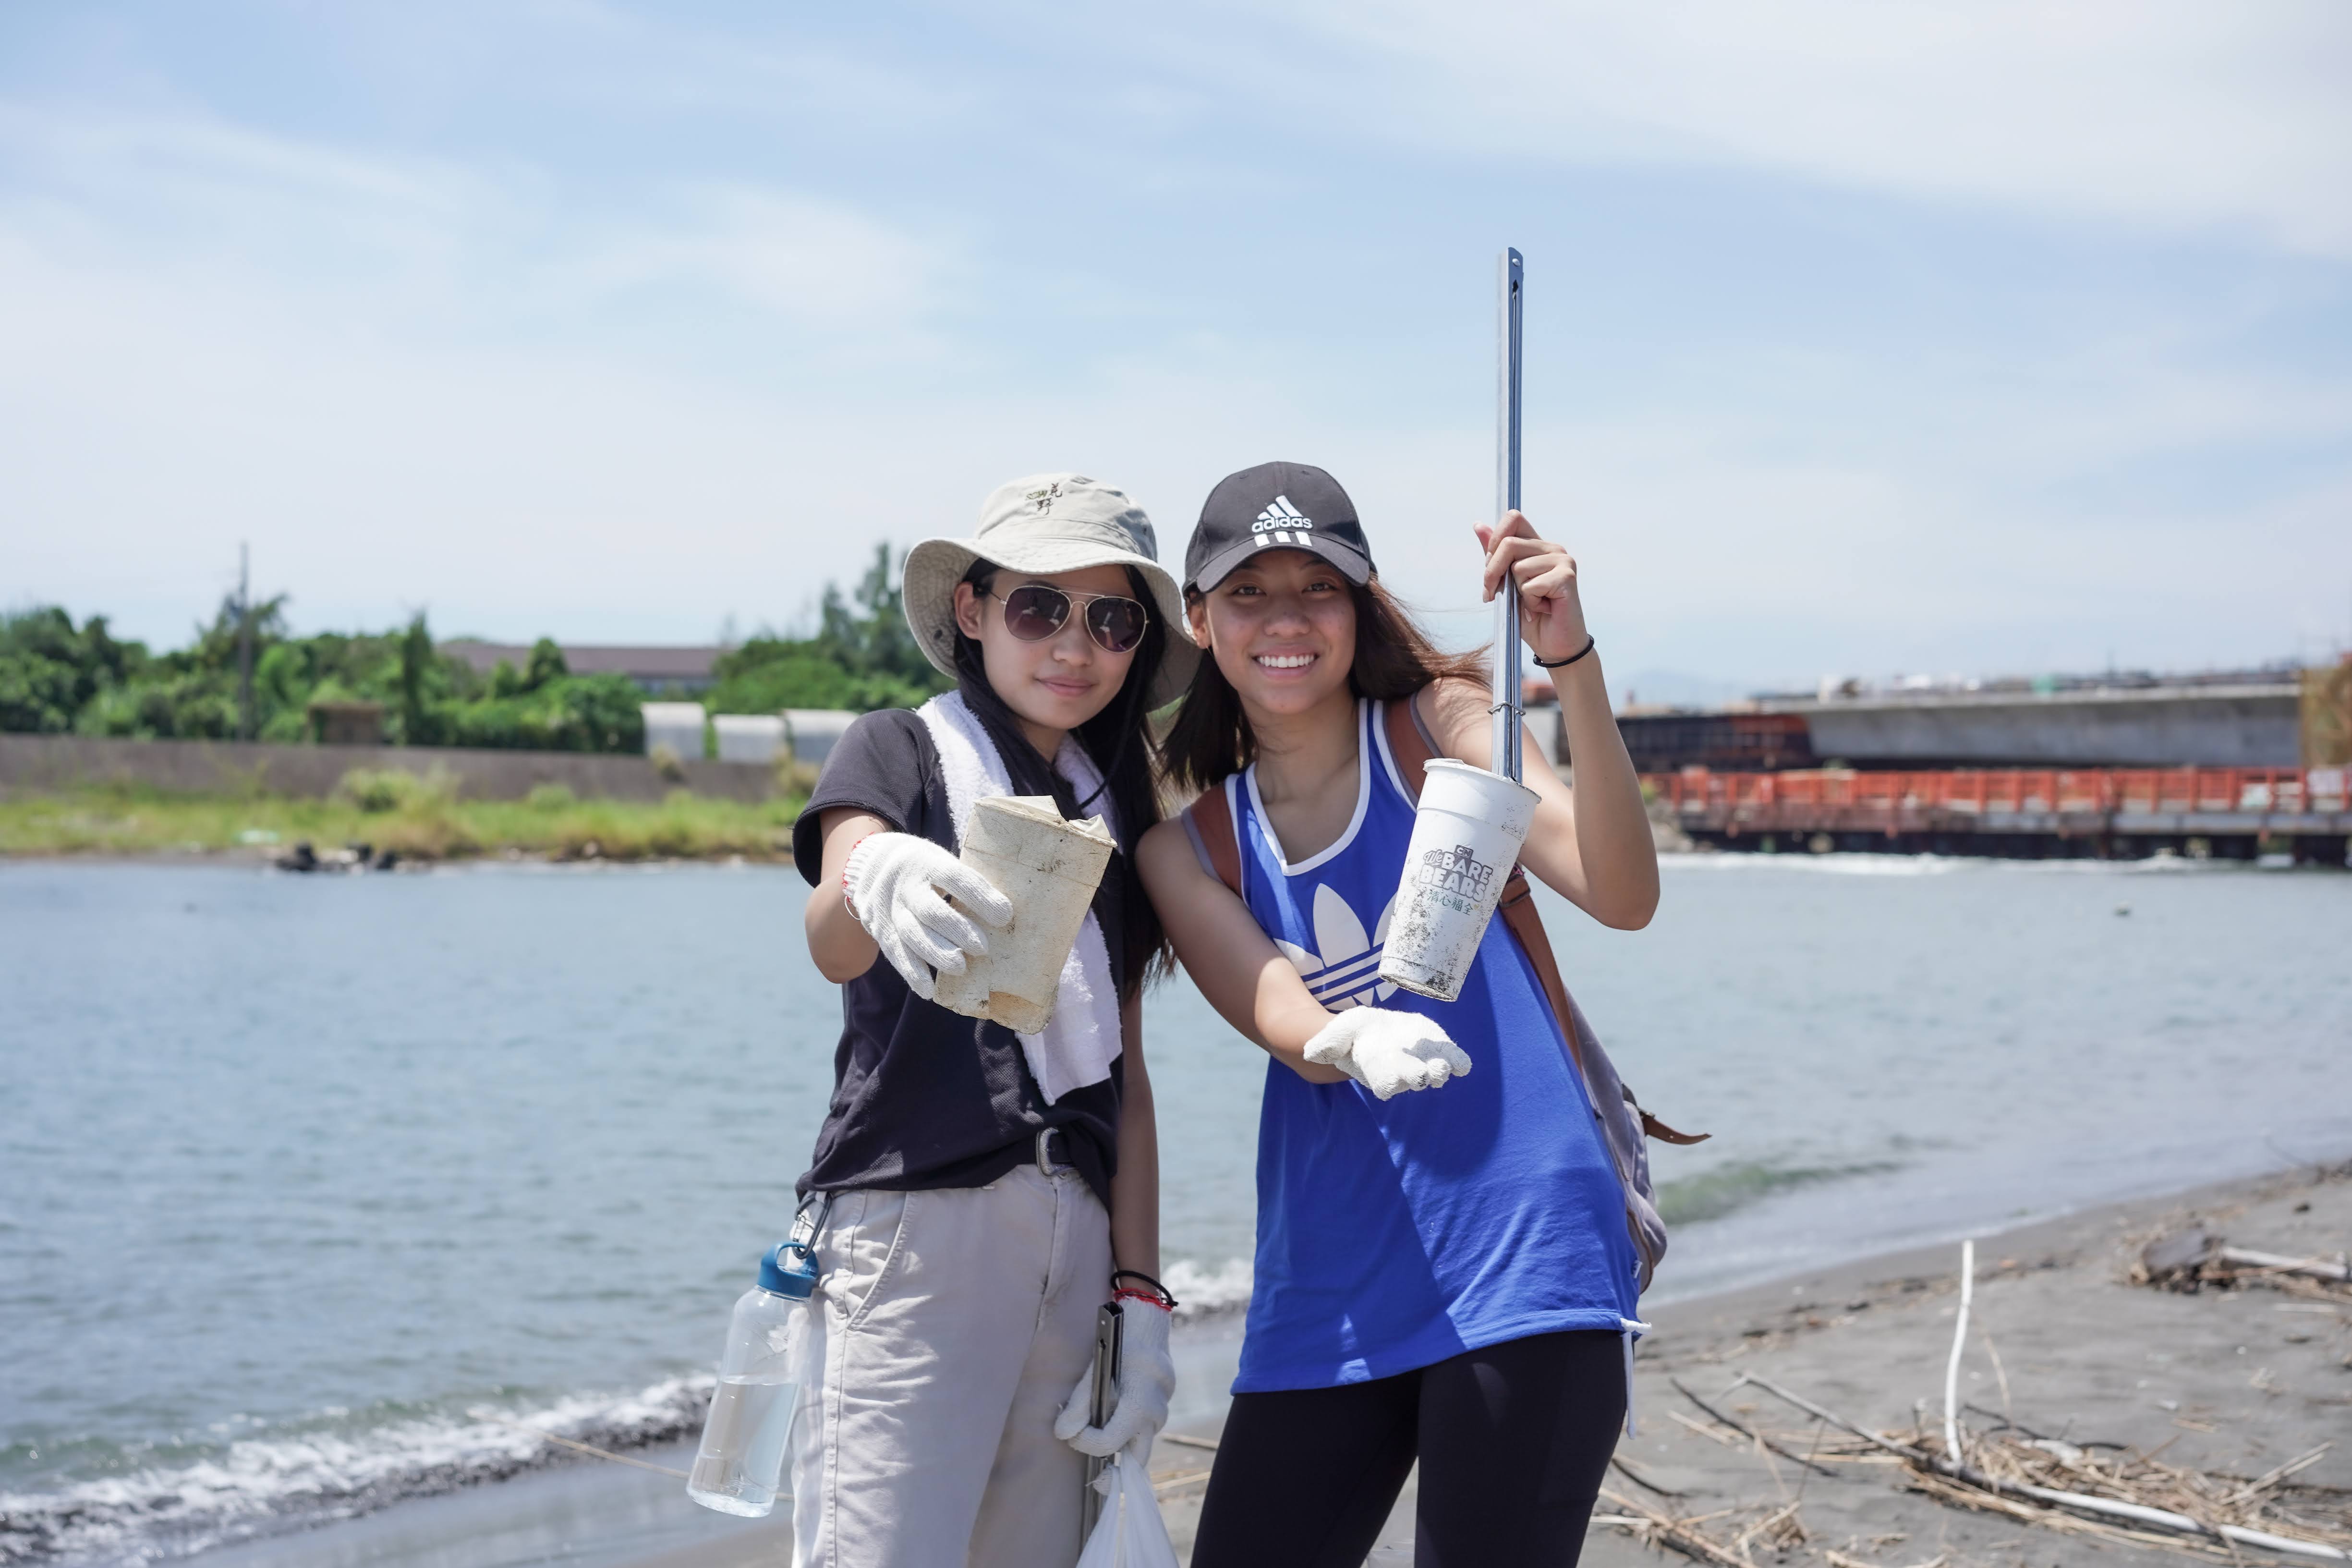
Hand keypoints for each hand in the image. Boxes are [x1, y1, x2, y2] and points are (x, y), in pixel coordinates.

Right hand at [842, 831, 1012, 998]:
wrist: (871, 862)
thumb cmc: (924, 867)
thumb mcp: (941, 859)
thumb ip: (965, 881)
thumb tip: (1007, 913)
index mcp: (927, 861)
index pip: (955, 877)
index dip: (980, 896)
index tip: (1005, 915)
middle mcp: (904, 884)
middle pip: (929, 910)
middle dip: (957, 930)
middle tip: (982, 948)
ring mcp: (888, 907)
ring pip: (910, 933)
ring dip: (936, 954)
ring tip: (960, 968)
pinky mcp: (878, 928)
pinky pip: (894, 952)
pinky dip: (911, 973)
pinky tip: (928, 990)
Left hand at [1055, 1298, 1173, 1466]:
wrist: (1148, 1324)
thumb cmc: (1119, 1346)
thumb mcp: (1094, 1372)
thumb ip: (1078, 1406)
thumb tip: (1062, 1434)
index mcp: (1139, 1406)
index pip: (1109, 1443)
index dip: (1085, 1443)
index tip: (1071, 1433)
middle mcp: (1155, 1415)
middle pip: (1136, 1461)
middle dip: (1116, 1474)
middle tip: (1097, 1478)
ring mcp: (1162, 1413)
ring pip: (1140, 1445)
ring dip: (1119, 1447)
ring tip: (1096, 1436)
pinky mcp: (1161, 1408)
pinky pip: (1144, 1430)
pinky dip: (1127, 1433)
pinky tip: (1112, 1421)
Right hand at [1302, 1007, 1470, 1099]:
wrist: (1375, 1031)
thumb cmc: (1354, 1035)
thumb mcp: (1338, 1031)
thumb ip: (1326, 1042)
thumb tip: (1311, 1053)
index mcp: (1379, 1072)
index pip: (1385, 1083)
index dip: (1388, 1082)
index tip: (1389, 1081)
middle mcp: (1404, 1073)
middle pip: (1414, 1081)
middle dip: (1419, 1077)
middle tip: (1423, 1075)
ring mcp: (1424, 1063)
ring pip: (1436, 1074)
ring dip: (1441, 1071)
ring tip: (1443, 1066)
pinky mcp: (1439, 1049)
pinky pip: (1454, 1059)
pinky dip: (1459, 1061)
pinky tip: (1462, 1063)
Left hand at [1475, 510, 1588, 665]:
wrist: (1554, 646)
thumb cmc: (1529, 617)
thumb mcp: (1504, 584)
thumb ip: (1494, 555)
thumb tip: (1478, 524)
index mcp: (1537, 546)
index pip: (1513, 519)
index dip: (1494, 538)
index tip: (1489, 568)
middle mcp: (1552, 548)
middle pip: (1507, 543)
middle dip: (1492, 573)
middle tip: (1496, 596)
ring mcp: (1562, 561)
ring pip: (1518, 567)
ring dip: (1517, 593)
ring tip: (1532, 604)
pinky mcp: (1567, 577)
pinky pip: (1530, 585)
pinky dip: (1530, 603)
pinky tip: (1543, 609)